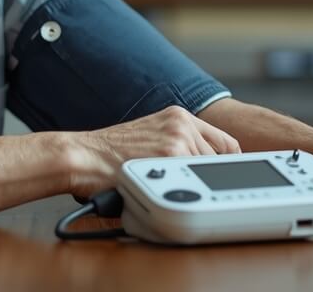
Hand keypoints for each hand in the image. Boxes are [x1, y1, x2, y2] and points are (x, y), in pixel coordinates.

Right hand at [67, 106, 241, 197]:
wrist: (84, 157)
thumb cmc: (111, 155)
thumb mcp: (151, 137)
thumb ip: (177, 144)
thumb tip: (204, 166)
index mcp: (179, 116)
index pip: (225, 142)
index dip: (227, 164)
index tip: (223, 178)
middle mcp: (182, 124)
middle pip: (220, 159)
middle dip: (206, 178)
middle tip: (190, 191)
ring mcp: (178, 140)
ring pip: (207, 173)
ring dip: (192, 187)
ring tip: (168, 192)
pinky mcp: (170, 157)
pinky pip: (193, 182)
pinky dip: (184, 194)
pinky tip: (166, 195)